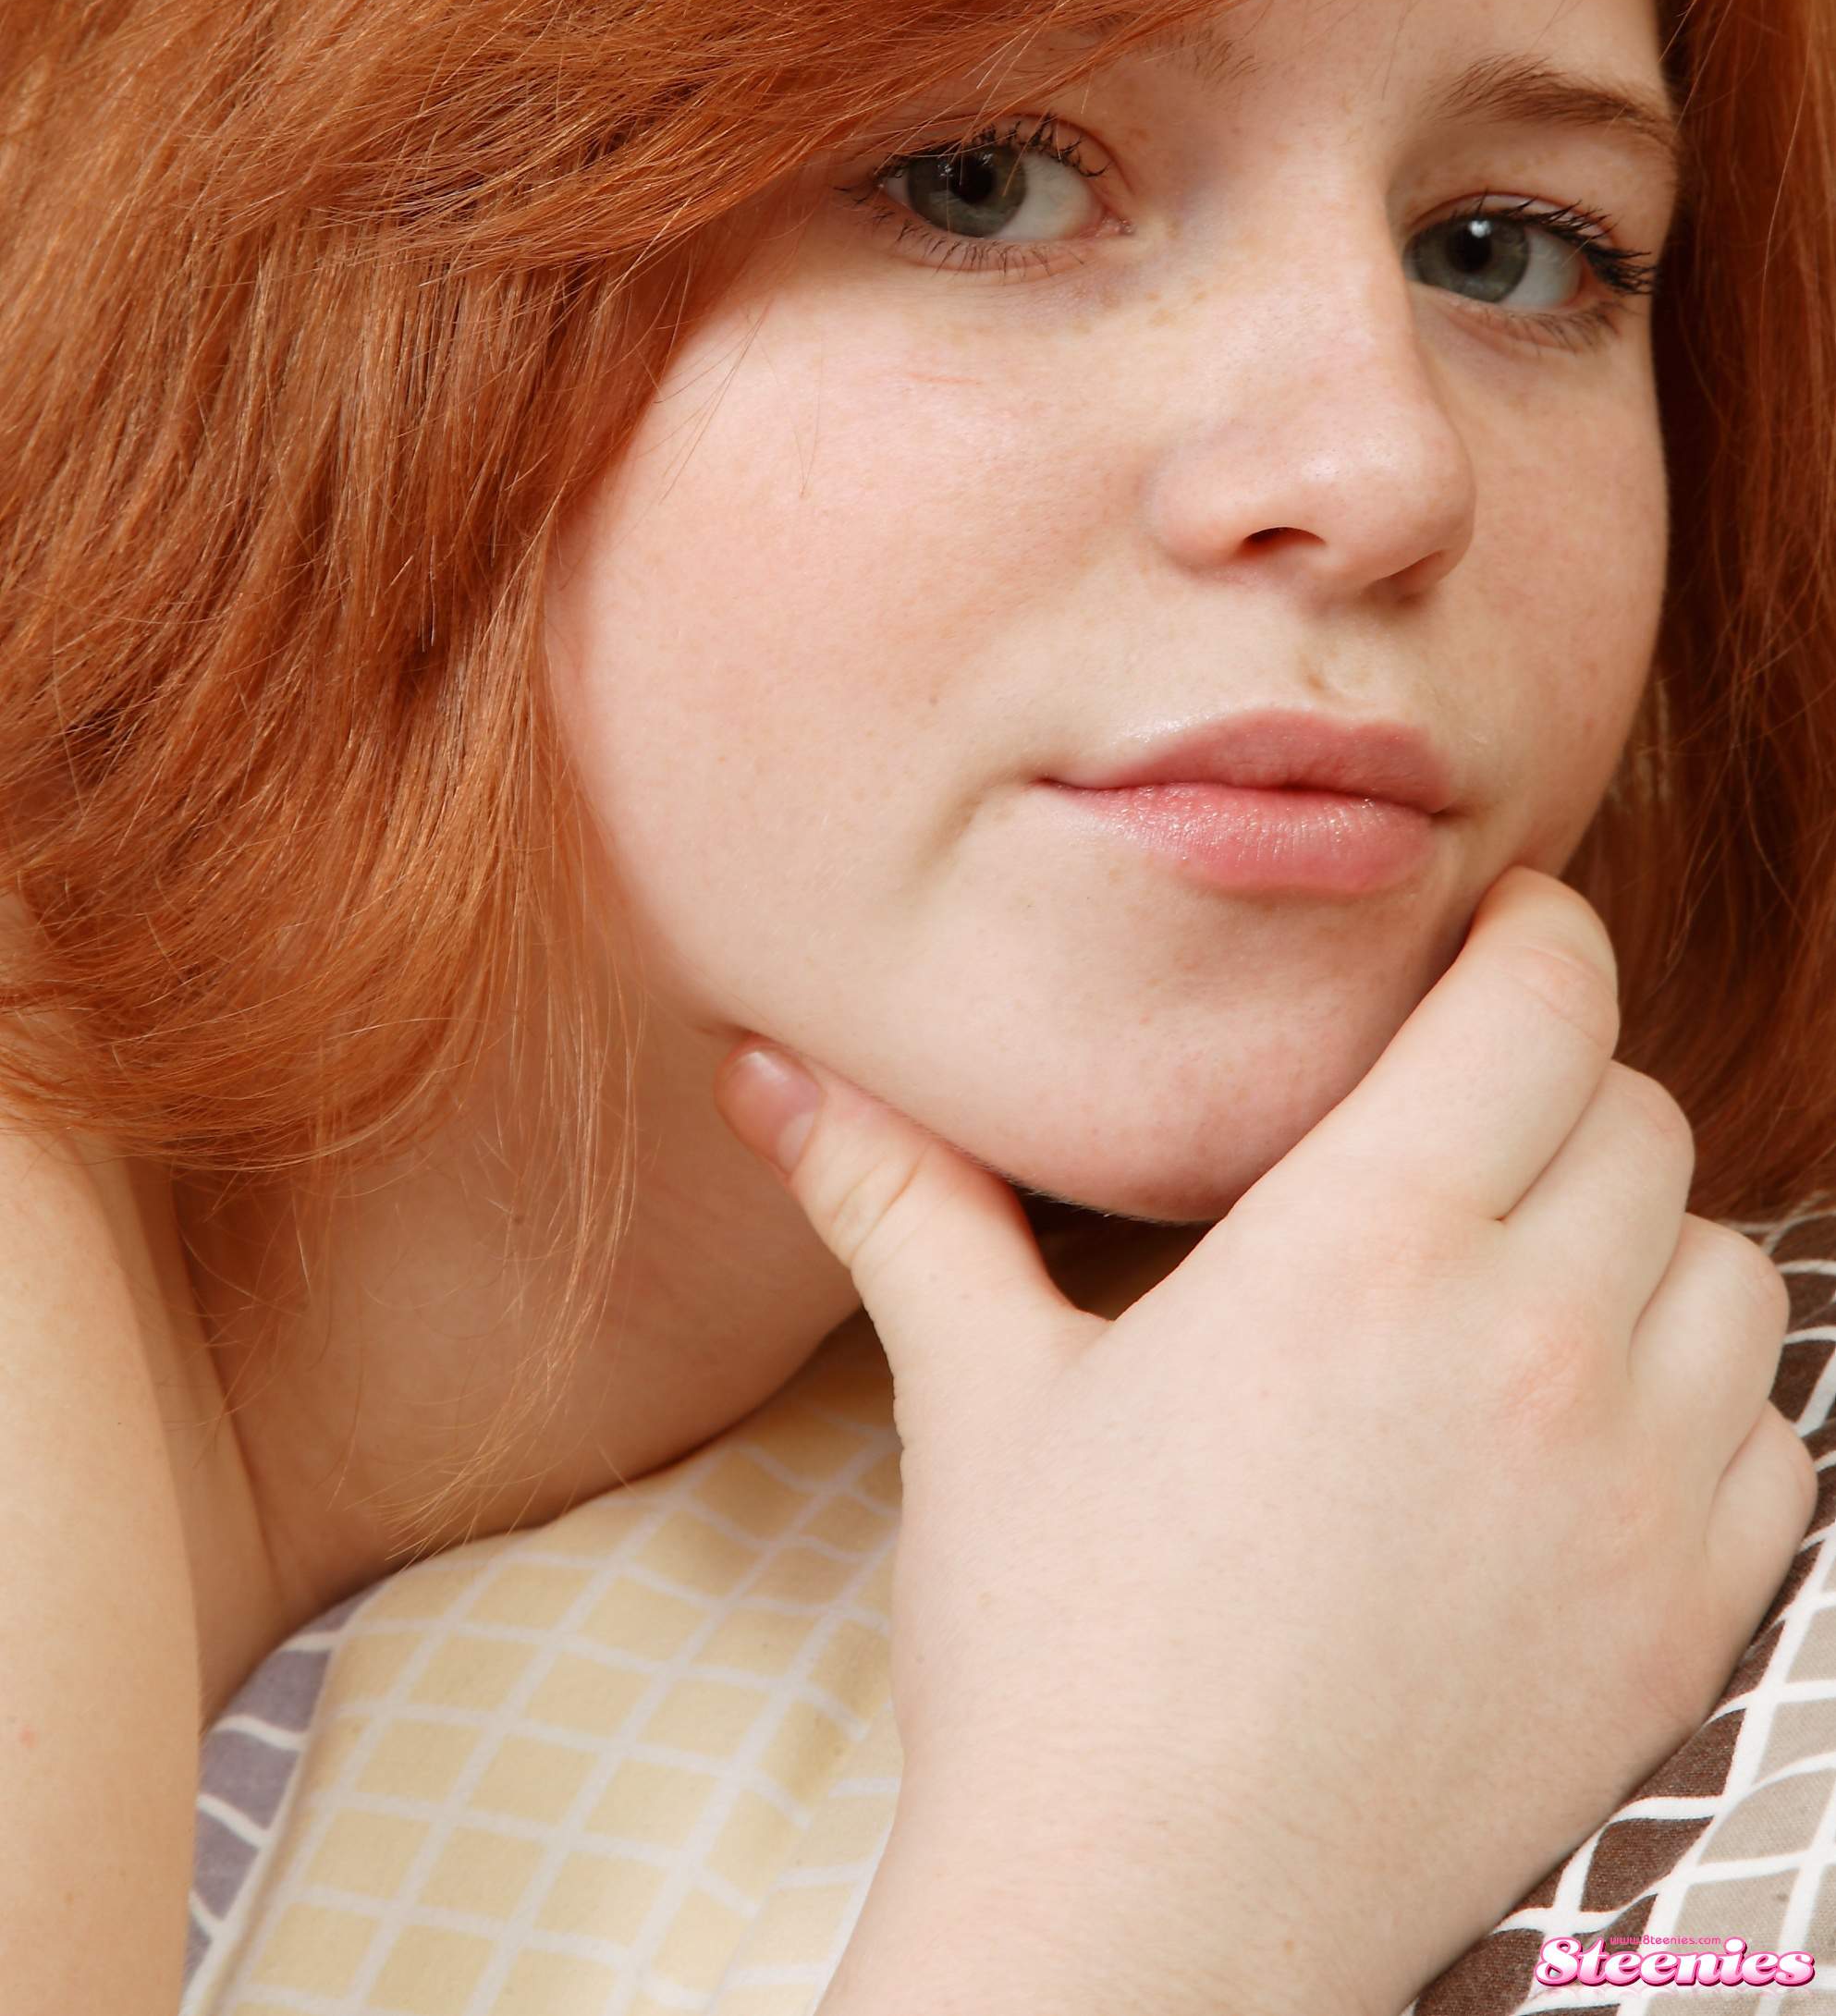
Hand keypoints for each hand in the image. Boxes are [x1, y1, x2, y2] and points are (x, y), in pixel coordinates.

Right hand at [715, 866, 1815, 2015]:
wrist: (1150, 1932)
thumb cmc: (1052, 1652)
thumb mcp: (975, 1394)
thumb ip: (895, 1193)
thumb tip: (764, 1063)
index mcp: (1360, 1245)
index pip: (1539, 998)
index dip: (1531, 933)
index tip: (1487, 937)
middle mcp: (1527, 1343)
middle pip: (1637, 1115)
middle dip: (1559, 1087)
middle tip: (1461, 1125)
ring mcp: (1629, 1493)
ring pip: (1725, 1265)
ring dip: (1645, 1241)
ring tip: (1527, 1273)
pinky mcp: (1681, 1623)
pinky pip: (1772, 1441)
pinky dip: (1707, 1404)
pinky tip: (1585, 1430)